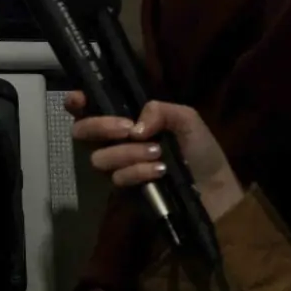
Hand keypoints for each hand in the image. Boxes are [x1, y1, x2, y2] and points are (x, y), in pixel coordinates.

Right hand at [67, 93, 245, 221]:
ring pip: (99, 158)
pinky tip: (160, 171)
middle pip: (81, 132)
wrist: (213, 188)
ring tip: (158, 153)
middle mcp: (115, 141)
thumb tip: (134, 126)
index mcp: (127, 118)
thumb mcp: (186, 119)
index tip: (80, 99)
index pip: (89, 108)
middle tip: (128, 129)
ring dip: (128, 153)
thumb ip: (159, 110)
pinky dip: (138, 172)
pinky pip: (117, 178)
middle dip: (100, 126)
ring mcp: (117, 166)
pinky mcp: (123, 191)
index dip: (76, 102)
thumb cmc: (200, 149)